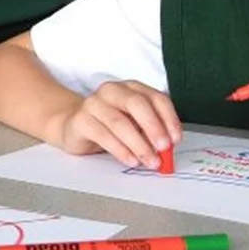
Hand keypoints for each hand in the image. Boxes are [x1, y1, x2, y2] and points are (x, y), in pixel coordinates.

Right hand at [46, 80, 179, 167]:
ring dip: (139, 144)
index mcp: (131, 88)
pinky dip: (120, 150)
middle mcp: (112, 91)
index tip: (176, 139)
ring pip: (119, 122)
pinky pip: (103, 135)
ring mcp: (94, 103)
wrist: (73, 125)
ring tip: (150, 161)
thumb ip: (151, 132)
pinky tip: (131, 160)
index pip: (156, 97)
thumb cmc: (109, 125)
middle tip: (164, 148)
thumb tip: (169, 148)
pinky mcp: (81, 120)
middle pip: (136, 104)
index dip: (169, 118)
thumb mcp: (134, 125)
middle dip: (153, 127)